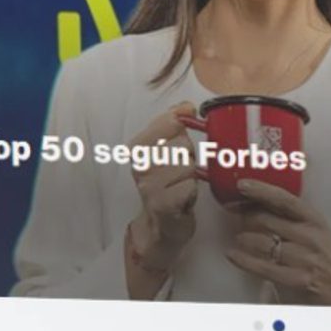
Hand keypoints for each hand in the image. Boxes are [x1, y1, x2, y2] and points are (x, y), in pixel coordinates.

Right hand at [127, 101, 201, 276]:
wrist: (162, 225)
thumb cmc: (168, 185)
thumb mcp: (168, 149)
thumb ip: (174, 122)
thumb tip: (186, 105)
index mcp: (139, 146)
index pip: (171, 121)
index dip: (182, 134)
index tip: (177, 147)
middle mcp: (140, 164)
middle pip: (184, 145)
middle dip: (189, 159)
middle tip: (180, 173)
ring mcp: (149, 185)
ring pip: (189, 166)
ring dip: (192, 178)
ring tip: (182, 186)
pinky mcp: (162, 203)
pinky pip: (190, 186)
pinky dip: (192, 193)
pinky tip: (183, 200)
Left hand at [225, 178, 330, 306]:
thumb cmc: (318, 267)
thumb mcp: (312, 238)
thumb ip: (289, 222)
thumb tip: (254, 205)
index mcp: (316, 222)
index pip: (287, 200)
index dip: (262, 191)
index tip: (243, 185)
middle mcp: (314, 238)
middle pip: (269, 220)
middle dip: (247, 218)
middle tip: (236, 216)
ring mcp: (308, 259)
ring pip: (263, 242)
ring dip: (245, 239)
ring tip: (239, 240)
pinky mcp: (300, 280)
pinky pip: (263, 266)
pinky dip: (243, 260)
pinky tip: (233, 255)